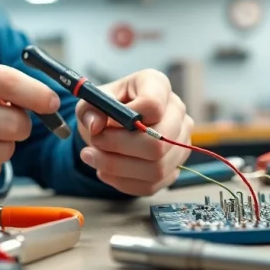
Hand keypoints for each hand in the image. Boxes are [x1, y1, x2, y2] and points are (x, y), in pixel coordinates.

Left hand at [75, 69, 193, 195]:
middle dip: (119, 148)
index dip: (126, 119)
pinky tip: (106, 170)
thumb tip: (96, 126)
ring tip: (93, 158)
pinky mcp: (175, 166)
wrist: (113, 125)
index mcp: (157, 85)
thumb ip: (89, 110)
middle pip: (158, 142)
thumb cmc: (106, 108)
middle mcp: (177, 111)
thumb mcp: (90, 102)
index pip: (153, 105)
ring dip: (117, 168)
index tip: (104, 124)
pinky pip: (152, 184)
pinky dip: (123, 182)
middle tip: (95, 144)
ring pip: (156, 168)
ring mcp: (181, 140)